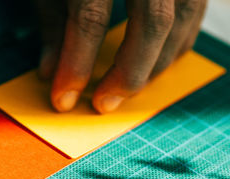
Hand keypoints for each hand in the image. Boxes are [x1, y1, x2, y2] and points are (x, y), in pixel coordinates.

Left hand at [35, 0, 206, 112]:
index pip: (90, 18)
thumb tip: (49, 74)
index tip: (64, 100)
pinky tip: (156, 62)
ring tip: (128, 89)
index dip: (76, 65)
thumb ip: (51, 23)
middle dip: (128, 72)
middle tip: (103, 104)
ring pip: (181, 19)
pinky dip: (177, 42)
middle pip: (152, 22)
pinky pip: (194, 10)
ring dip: (156, 64)